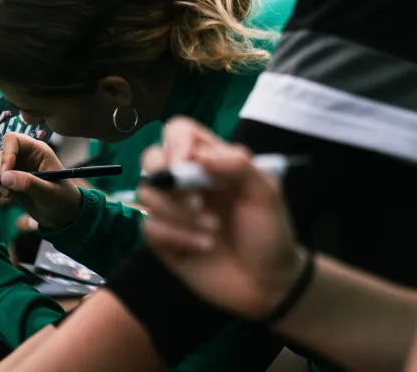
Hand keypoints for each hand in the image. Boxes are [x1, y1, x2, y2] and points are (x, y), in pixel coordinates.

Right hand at [0, 132, 81, 230]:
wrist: (63, 215)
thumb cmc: (62, 200)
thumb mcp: (49, 193)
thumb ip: (28, 183)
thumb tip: (4, 177)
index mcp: (37, 151)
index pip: (13, 140)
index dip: (6, 154)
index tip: (5, 175)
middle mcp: (25, 155)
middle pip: (0, 154)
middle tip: (4, 193)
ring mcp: (16, 167)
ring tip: (1, 196)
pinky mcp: (10, 179)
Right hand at [138, 117, 304, 318]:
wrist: (268, 284)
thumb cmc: (270, 233)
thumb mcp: (265, 194)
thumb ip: (238, 165)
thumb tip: (198, 154)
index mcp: (211, 162)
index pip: (178, 132)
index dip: (176, 142)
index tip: (187, 163)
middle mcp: (186, 181)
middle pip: (151, 159)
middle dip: (168, 179)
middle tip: (198, 202)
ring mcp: (172, 210)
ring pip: (146, 193)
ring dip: (178, 213)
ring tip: (212, 230)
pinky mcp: (163, 240)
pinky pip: (148, 226)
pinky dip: (176, 236)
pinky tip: (203, 247)